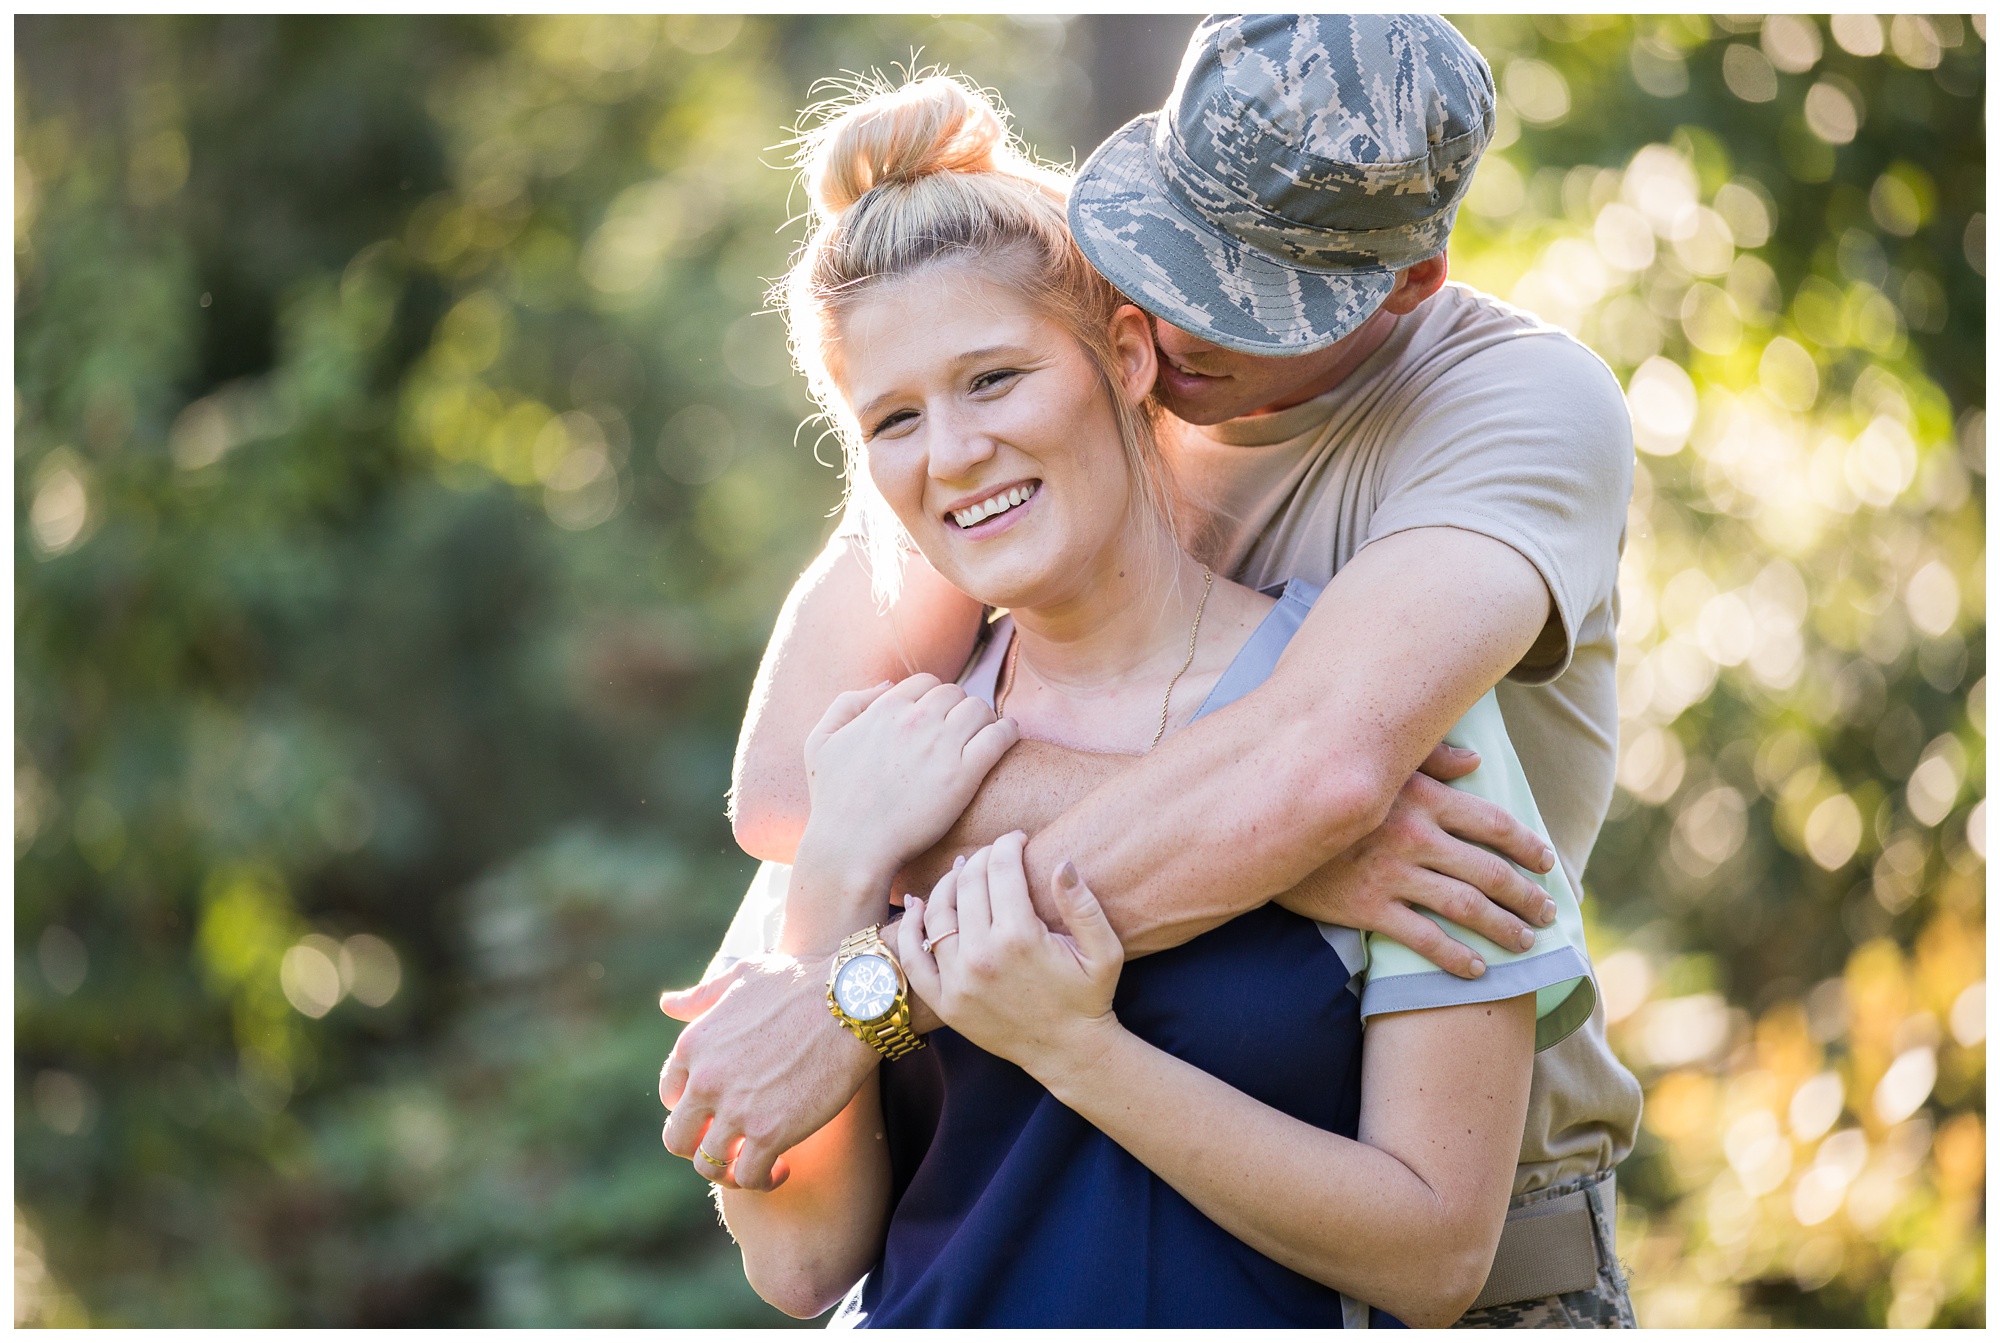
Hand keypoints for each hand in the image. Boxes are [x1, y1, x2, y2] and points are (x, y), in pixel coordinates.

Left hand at [657, 952, 876, 1191]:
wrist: (850, 1000)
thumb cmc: (801, 980)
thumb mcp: (741, 977)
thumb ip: (701, 996)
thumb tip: (668, 1004)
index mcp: (693, 1045)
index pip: (670, 1095)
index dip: (693, 1107)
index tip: (718, 1111)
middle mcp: (705, 1081)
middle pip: (678, 1138)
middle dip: (700, 1146)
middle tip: (731, 1144)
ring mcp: (735, 1110)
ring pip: (708, 1166)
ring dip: (729, 1170)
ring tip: (755, 1163)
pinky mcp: (770, 1133)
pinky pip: (749, 1176)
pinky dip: (762, 1180)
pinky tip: (782, 1168)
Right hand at [799, 674, 1020, 880]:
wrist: (852, 846)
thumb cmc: (833, 801)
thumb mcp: (820, 742)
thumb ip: (848, 703)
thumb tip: (887, 684)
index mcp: (885, 709)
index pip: (926, 683)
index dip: (933, 698)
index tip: (938, 718)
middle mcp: (915, 720)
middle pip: (955, 694)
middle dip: (959, 709)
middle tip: (962, 732)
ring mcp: (941, 746)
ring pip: (980, 710)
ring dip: (984, 719)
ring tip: (983, 737)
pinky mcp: (964, 774)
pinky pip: (999, 735)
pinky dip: (1007, 732)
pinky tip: (1006, 739)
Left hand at [899, 833, 1123, 1086]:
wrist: (1068, 1051)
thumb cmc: (1089, 997)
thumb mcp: (1104, 951)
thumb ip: (1084, 905)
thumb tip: (1062, 862)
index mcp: (1020, 938)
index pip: (1001, 870)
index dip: (1008, 844)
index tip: (1016, 838)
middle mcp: (982, 956)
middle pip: (968, 884)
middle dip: (980, 857)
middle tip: (992, 852)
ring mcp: (958, 980)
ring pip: (938, 913)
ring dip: (948, 883)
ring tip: (962, 871)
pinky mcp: (944, 1001)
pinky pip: (914, 957)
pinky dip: (910, 928)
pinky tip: (917, 905)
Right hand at [1273, 742, 1558, 978]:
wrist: (1263, 825)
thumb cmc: (1326, 790)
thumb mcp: (1378, 765)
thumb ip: (1429, 758)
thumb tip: (1476, 761)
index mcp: (1422, 797)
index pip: (1494, 823)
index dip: (1528, 846)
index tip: (1547, 863)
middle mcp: (1415, 835)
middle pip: (1489, 871)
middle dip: (1527, 895)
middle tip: (1548, 912)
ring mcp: (1391, 873)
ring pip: (1465, 907)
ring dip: (1504, 928)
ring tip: (1524, 942)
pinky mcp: (1366, 907)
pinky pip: (1423, 938)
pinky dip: (1456, 958)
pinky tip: (1477, 970)